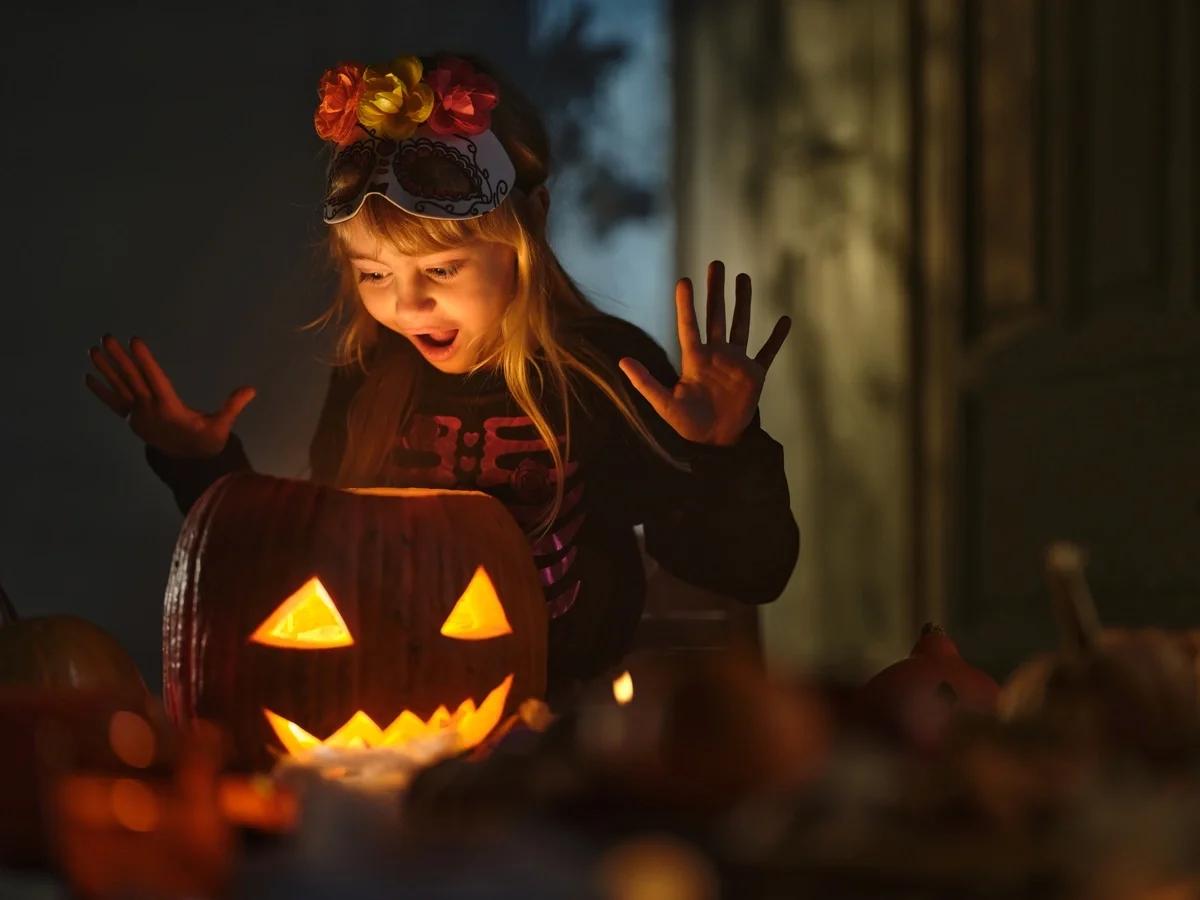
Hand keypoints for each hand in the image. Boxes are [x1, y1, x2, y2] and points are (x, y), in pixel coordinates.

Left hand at [85, 335, 255, 457]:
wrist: (189, 466)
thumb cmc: (207, 442)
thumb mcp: (222, 425)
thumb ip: (233, 406)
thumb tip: (251, 389)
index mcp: (169, 408)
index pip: (155, 379)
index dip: (145, 359)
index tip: (134, 341)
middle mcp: (149, 410)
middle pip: (132, 379)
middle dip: (119, 357)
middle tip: (107, 337)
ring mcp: (138, 416)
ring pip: (119, 388)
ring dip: (105, 368)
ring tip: (93, 351)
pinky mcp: (133, 421)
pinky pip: (114, 403)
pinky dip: (101, 390)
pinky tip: (88, 376)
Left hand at [618, 261, 789, 446]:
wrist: (713, 443)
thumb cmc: (686, 425)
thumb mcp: (664, 404)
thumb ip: (645, 382)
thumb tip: (621, 360)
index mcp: (694, 360)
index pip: (689, 325)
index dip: (686, 304)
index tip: (684, 281)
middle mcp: (715, 355)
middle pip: (716, 316)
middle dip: (716, 290)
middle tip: (716, 264)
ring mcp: (736, 363)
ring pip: (741, 325)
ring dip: (743, 302)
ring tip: (743, 277)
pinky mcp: (754, 375)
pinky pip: (768, 352)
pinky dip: (777, 338)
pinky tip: (785, 320)